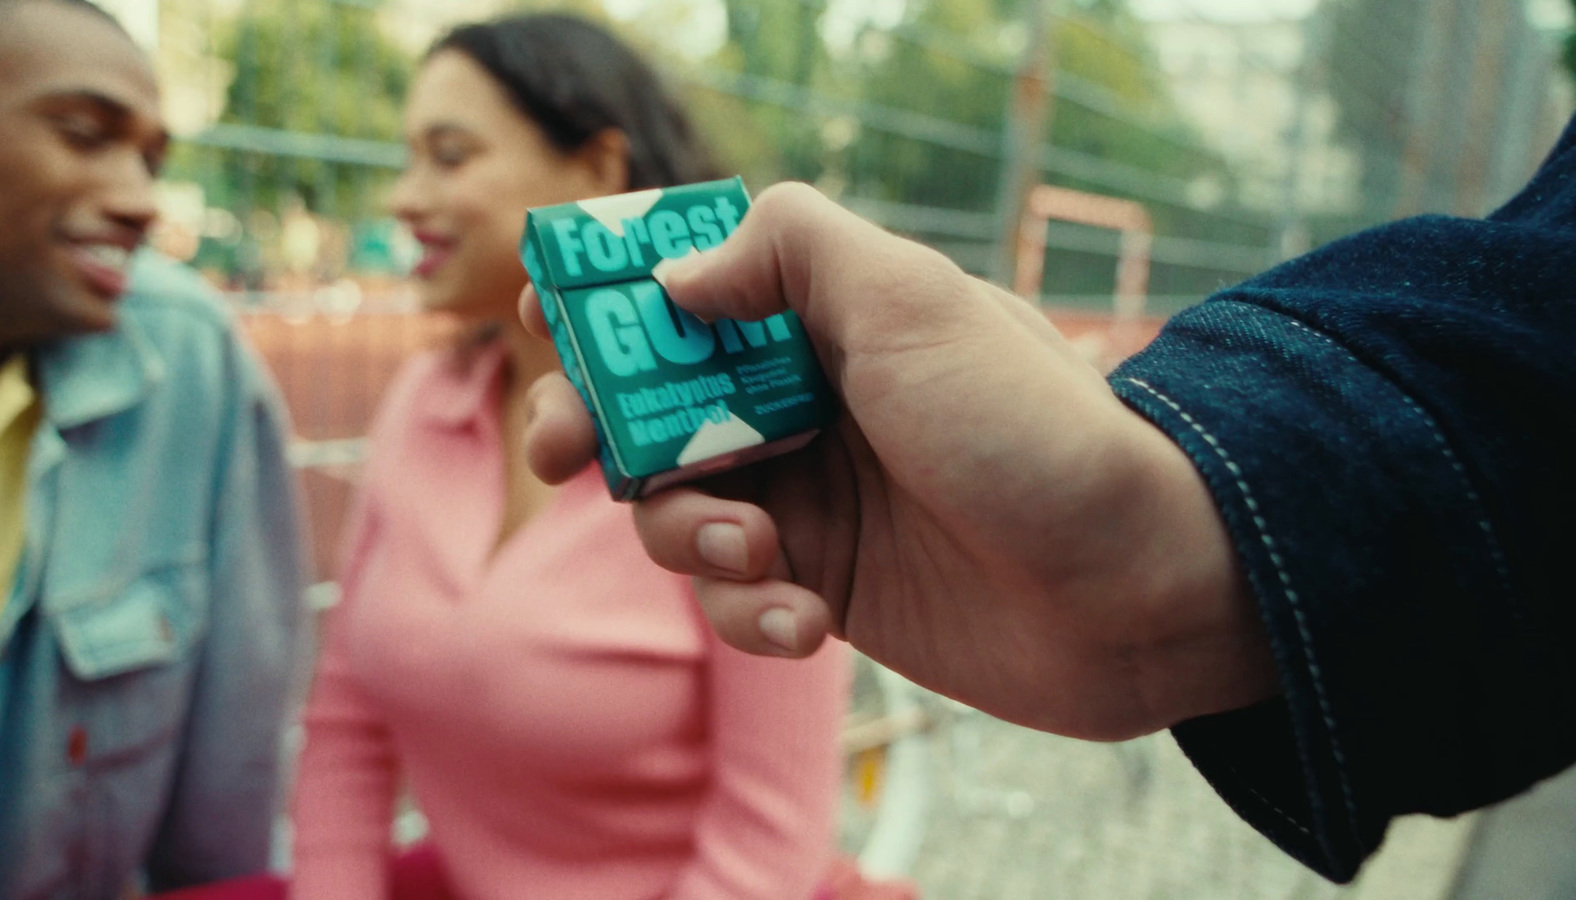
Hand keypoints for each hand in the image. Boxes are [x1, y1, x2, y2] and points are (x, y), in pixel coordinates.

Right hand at [521, 183, 1276, 738]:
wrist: (1137, 589)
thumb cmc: (1030, 429)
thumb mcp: (911, 299)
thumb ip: (788, 252)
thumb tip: (676, 279)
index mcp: (826, 318)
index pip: (693, 290)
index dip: (614, 298)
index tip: (550, 314)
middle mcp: (809, 404)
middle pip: (655, 404)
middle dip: (597, 424)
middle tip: (563, 451)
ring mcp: (814, 501)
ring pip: (676, 509)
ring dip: (686, 530)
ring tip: (756, 549)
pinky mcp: (824, 589)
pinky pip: (734, 599)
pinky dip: (747, 612)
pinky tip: (807, 623)